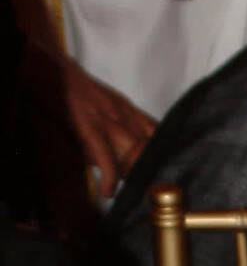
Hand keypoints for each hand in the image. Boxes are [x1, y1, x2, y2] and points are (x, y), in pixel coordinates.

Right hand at [51, 52, 154, 194]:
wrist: (57, 73)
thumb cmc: (81, 95)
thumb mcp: (111, 107)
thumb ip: (123, 129)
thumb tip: (124, 161)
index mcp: (132, 111)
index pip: (159, 135)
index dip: (167, 155)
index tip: (170, 173)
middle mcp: (127, 115)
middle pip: (150, 147)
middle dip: (154, 170)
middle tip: (153, 190)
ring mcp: (110, 120)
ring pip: (134, 152)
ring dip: (134, 175)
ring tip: (135, 193)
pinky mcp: (91, 127)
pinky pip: (105, 154)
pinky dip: (109, 175)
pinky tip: (108, 190)